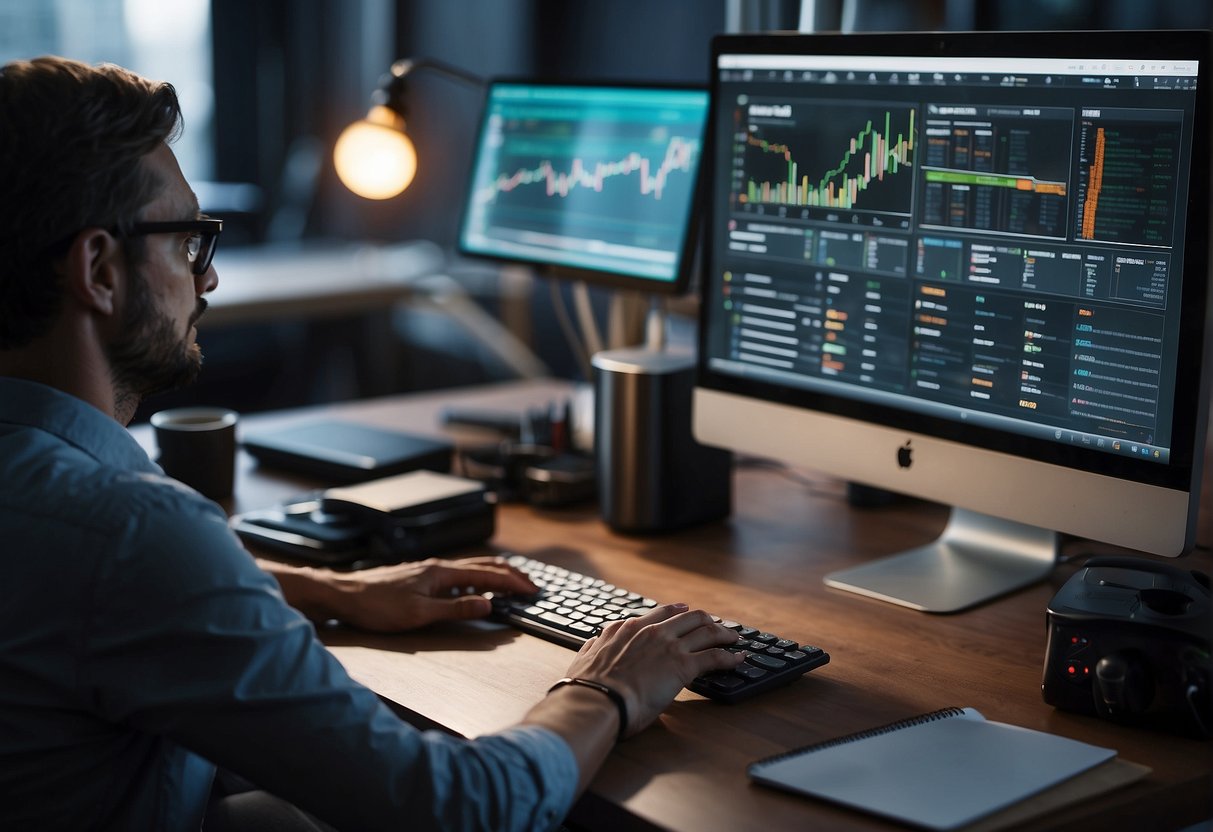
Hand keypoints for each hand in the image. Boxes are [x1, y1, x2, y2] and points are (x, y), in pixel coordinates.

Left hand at [313, 556, 537, 632]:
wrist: (344, 595)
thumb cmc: (376, 605)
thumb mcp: (419, 614)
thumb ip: (455, 609)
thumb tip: (487, 605)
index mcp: (442, 573)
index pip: (488, 575)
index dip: (513, 583)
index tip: (532, 591)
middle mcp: (439, 567)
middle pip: (484, 566)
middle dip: (511, 575)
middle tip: (531, 587)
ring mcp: (430, 571)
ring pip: (472, 568)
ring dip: (496, 576)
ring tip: (512, 585)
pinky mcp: (422, 578)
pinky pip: (459, 575)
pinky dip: (478, 580)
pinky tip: (476, 590)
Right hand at [562, 603, 743, 737]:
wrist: (598, 700)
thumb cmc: (589, 687)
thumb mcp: (584, 658)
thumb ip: (593, 647)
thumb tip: (591, 645)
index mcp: (626, 628)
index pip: (658, 614)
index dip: (674, 612)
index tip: (683, 611)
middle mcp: (650, 631)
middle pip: (687, 616)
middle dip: (704, 619)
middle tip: (714, 625)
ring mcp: (668, 645)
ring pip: (705, 630)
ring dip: (723, 633)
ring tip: (733, 638)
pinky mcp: (683, 665)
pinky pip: (714, 656)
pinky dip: (730, 656)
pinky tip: (738, 658)